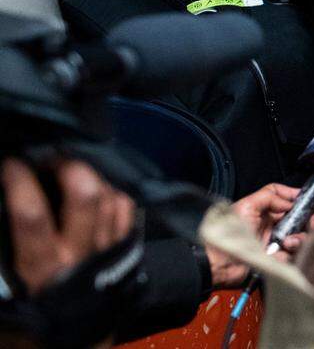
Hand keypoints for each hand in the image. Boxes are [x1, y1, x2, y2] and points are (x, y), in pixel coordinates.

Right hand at [1, 158, 134, 294]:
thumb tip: (4, 201)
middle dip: (70, 168)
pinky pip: (126, 208)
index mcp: (41, 265)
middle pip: (85, 197)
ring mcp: (107, 249)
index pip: (32, 216)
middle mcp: (79, 254)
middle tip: (54, 158)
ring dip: (91, 176)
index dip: (21, 183)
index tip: (12, 163)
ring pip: (109, 197)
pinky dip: (112, 192)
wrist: (75, 338)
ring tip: (73, 170)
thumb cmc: (34, 306)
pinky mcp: (127, 247)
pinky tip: (98, 189)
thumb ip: (7, 244)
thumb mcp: (10, 283)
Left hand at [206, 183, 306, 287]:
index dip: (295, 196)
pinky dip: (288, 254)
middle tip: (311, 221)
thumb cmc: (227, 234)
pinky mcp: (276, 259)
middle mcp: (271, 225)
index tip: (306, 198)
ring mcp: (274, 242)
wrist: (219, 264)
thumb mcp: (246, 207)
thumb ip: (269, 197)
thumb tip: (290, 201)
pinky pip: (292, 255)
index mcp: (264, 211)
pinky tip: (278, 254)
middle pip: (298, 218)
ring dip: (299, 238)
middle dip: (308, 219)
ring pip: (299, 237)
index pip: (284, 198)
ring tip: (288, 242)